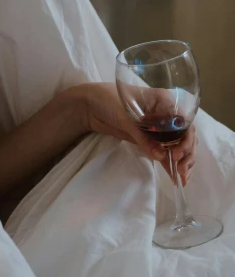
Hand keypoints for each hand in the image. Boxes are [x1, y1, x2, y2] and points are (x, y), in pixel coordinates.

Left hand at [72, 81, 197, 184]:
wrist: (90, 105)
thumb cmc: (108, 100)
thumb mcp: (126, 117)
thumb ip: (143, 136)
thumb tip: (161, 156)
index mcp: (165, 100)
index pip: (184, 121)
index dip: (184, 139)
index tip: (176, 154)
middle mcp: (166, 113)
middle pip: (186, 134)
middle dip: (186, 153)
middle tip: (179, 169)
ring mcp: (159, 126)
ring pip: (179, 144)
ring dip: (183, 160)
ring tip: (181, 177)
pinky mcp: (151, 138)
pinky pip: (166, 150)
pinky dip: (171, 162)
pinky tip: (176, 177)